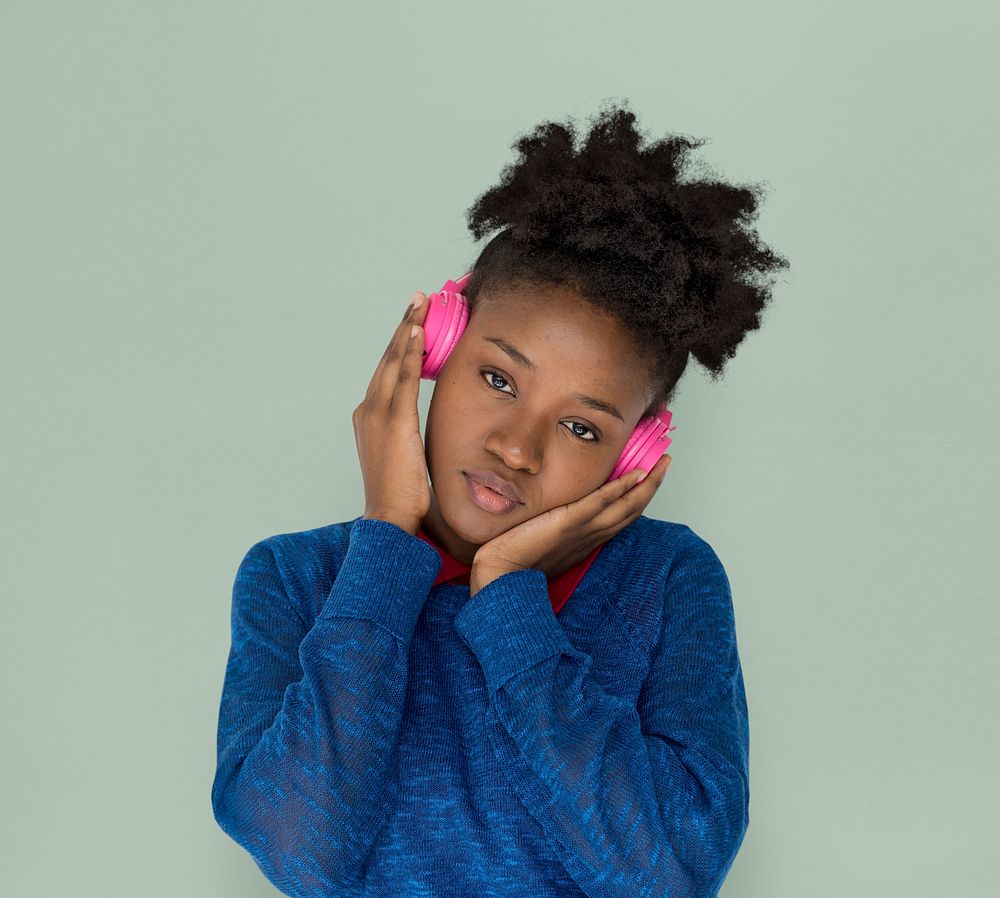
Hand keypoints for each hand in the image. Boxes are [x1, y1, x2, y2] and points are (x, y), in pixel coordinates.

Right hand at [354, 291, 430, 535]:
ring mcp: (377, 413)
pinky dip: (409, 352)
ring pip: (394, 361)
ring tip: (420, 303)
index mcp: (369, 416)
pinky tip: (418, 331)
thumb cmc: (401, 494)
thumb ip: (408, 433)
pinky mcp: (393, 421)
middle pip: (388, 358)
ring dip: (408, 329)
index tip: (414, 322)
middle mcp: (368, 409)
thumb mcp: (404, 455)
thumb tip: (422, 428)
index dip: (401, 344)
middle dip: (404, 326)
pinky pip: (403, 378)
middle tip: (417, 299)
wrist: (389, 518)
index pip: (387, 371)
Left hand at [469, 453, 672, 593]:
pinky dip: (619, 488)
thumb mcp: (540, 541)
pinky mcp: (567, 524)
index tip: (648, 479)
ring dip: (646, 484)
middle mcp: (589, 537)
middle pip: (631, 510)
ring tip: (662, 463)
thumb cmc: (512, 561)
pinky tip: (634, 474)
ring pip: (624, 506)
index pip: (619, 518)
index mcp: (584, 542)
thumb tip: (552, 516)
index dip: (637, 498)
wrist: (498, 576)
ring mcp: (581, 531)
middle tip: (667, 463)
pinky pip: (599, 503)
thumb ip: (552, 528)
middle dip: (652, 487)